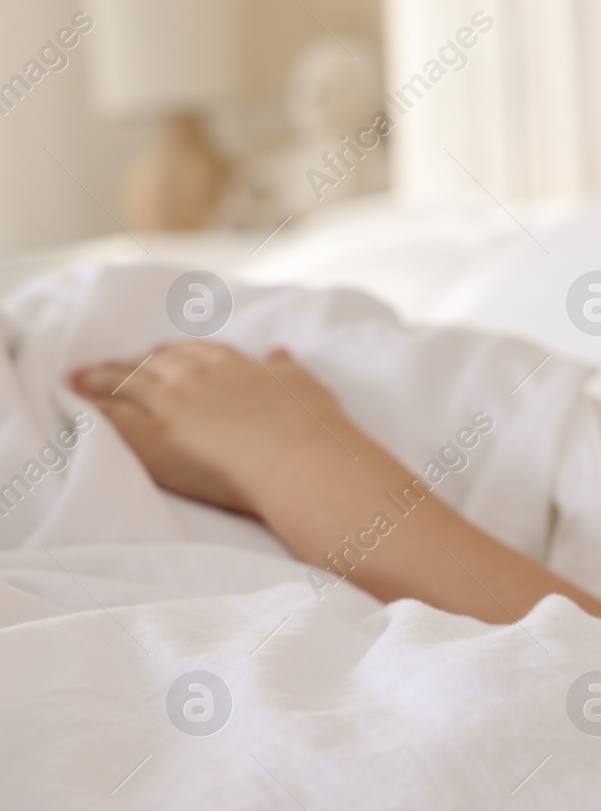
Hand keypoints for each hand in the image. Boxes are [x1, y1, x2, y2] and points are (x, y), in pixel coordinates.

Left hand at [70, 341, 351, 514]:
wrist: (302, 458)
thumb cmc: (313, 427)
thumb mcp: (304, 385)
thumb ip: (285, 368)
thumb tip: (278, 353)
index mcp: (232, 364)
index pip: (191, 351)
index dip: (170, 354)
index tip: (158, 357)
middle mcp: (197, 375)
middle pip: (151, 363)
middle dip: (128, 364)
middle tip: (107, 367)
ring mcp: (172, 402)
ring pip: (125, 383)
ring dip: (99, 380)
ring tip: (79, 381)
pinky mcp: (155, 433)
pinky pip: (111, 415)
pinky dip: (90, 407)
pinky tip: (76, 405)